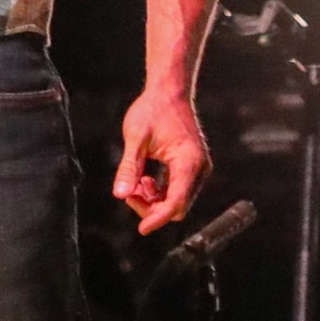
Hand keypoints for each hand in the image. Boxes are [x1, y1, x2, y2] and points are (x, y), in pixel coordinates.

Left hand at [112, 87, 210, 236]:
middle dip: (152, 206)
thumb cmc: (153, 109)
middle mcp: (198, 169)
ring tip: (136, 181)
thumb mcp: (135, 137)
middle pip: (177, 205)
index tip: (142, 229)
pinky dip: (160, 191)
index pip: (176, 202)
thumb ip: (129, 167)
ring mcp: (197, 168)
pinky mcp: (191, 167)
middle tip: (130, 191)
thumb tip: (120, 195)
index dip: (158, 217)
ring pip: (177, 199)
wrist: (168, 91)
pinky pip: (177, 189)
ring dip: (155, 199)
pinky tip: (145, 179)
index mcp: (188, 162)